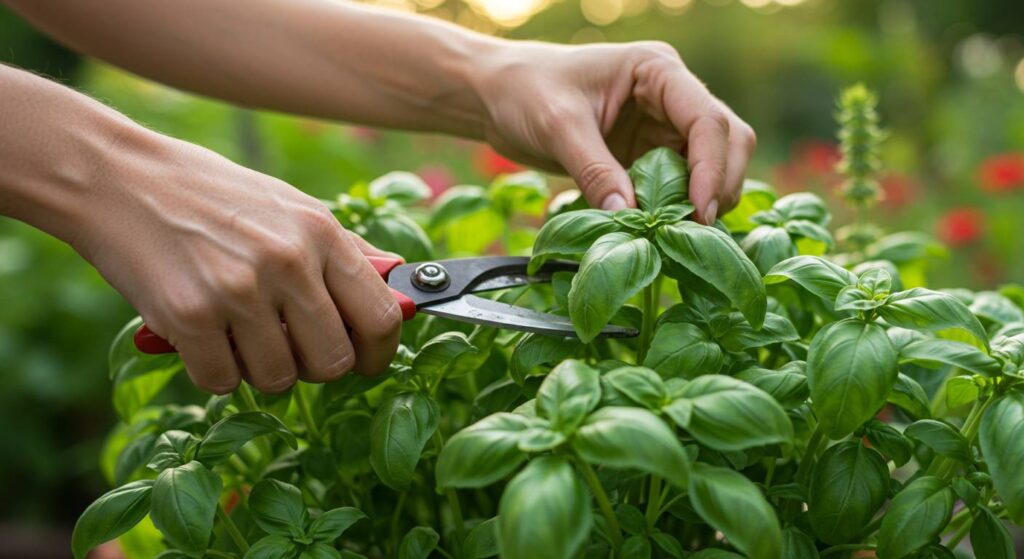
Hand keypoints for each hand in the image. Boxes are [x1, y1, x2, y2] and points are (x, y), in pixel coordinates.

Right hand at [78, 133, 401, 393]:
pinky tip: (201, 335)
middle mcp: (288, 262)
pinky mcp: (188, 317)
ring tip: (236, 331)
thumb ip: (346, 251)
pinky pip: (221, 381)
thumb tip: (398, 284)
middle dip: (314, 367)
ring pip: (278, 378)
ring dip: (259, 368)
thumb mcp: (290, 206)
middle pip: (333, 362)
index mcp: (322, 233)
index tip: (365, 361)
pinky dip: (212, 370)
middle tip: (289, 347)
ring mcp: (238, 290)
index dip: (379, 353)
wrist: (118, 178)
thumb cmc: (210, 194)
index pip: (380, 318)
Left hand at [475, 41, 755, 223]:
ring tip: (673, 232)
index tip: (700, 211)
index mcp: (657, 70)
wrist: (495, 95)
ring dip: (699, 200)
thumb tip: (627, 218)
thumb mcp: (558, 126)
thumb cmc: (524, 91)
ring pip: (709, 167)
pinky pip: (677, 185)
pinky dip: (675, 208)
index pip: (707, 119)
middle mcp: (670, 96)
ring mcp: (661, 126)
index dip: (712, 168)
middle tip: (695, 229)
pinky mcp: (646, 155)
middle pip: (725, 142)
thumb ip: (594, 170)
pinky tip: (658, 229)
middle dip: (719, 186)